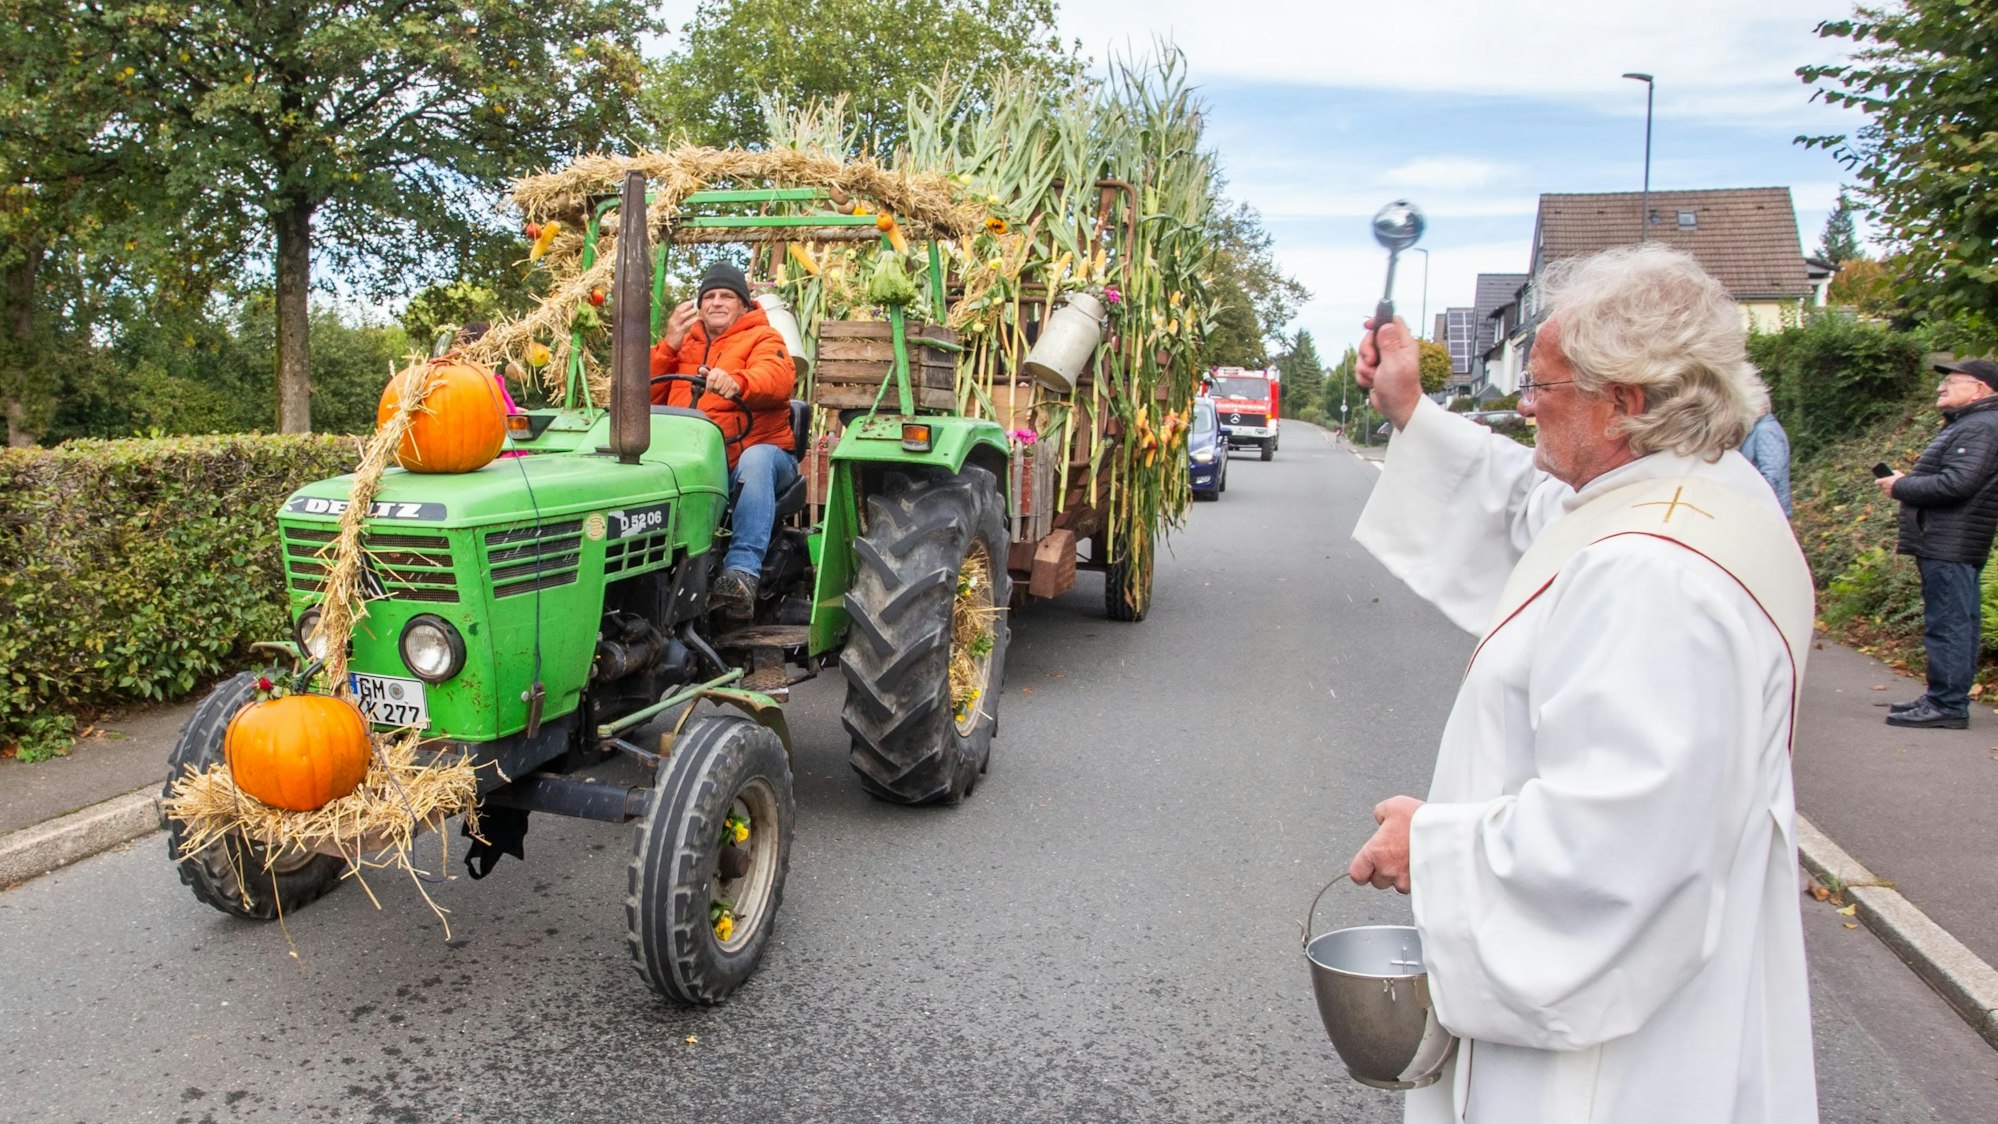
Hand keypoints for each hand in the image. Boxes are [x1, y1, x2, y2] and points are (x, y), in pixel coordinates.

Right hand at [663, 300, 698, 349]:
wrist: (669, 346)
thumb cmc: (675, 336)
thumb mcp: (676, 326)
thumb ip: (681, 320)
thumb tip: (688, 313)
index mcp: (672, 319)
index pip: (678, 309)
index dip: (684, 304)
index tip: (691, 301)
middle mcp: (672, 321)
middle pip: (679, 310)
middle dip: (687, 305)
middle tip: (694, 302)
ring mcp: (675, 326)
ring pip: (681, 316)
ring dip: (689, 311)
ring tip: (696, 308)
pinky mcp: (678, 332)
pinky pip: (685, 325)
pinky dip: (691, 321)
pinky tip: (696, 318)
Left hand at [703, 367, 742, 399]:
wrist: (727, 380)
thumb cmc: (715, 378)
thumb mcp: (709, 375)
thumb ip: (704, 373)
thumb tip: (701, 369)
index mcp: (716, 371)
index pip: (711, 379)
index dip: (709, 387)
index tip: (708, 390)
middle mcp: (724, 374)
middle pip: (716, 387)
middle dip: (715, 390)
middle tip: (716, 389)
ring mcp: (730, 380)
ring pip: (722, 392)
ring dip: (720, 393)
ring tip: (720, 390)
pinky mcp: (735, 386)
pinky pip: (727, 396)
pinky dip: (725, 396)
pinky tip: (725, 393)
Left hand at [1348, 796, 1423, 893]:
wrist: (1447, 832)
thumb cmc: (1420, 820)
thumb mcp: (1393, 806)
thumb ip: (1381, 814)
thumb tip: (1381, 818)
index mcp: (1374, 852)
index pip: (1357, 874)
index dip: (1362, 870)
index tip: (1366, 866)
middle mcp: (1387, 870)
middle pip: (1377, 882)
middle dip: (1384, 872)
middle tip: (1394, 858)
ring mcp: (1405, 880)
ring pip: (1398, 886)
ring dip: (1401, 877)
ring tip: (1410, 860)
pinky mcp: (1422, 885)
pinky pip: (1415, 887)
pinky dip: (1417, 879)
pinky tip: (1423, 865)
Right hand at [1356, 315, 1421, 431]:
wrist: (1397, 409)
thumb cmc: (1400, 390)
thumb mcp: (1394, 364)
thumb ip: (1389, 343)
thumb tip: (1386, 325)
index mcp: (1403, 344)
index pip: (1392, 321)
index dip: (1379, 320)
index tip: (1367, 326)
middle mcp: (1394, 349)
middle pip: (1373, 336)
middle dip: (1366, 349)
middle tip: (1372, 361)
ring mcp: (1384, 359)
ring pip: (1364, 352)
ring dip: (1364, 366)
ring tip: (1374, 376)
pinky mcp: (1376, 369)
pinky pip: (1361, 365)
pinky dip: (1363, 375)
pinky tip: (1372, 382)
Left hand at [1877, 472, 1902, 496]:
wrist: (1906, 488)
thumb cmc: (1901, 479)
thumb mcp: (1897, 473)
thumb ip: (1893, 472)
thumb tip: (1891, 472)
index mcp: (1884, 481)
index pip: (1877, 482)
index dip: (1878, 481)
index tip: (1879, 480)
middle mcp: (1884, 487)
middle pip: (1882, 486)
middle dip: (1885, 485)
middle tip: (1888, 483)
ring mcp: (1887, 492)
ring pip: (1886, 490)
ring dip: (1888, 489)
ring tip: (1893, 486)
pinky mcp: (1890, 496)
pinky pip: (1890, 494)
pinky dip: (1892, 492)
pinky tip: (1895, 490)